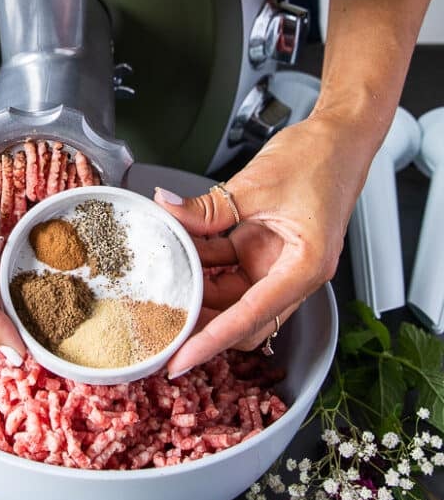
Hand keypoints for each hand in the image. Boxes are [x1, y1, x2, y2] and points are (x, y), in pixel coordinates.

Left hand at [154, 114, 370, 376]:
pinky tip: (180, 251)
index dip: (210, 342)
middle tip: (161, 326)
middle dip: (202, 324)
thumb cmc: (320, 159)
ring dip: (199, 289)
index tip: (180, 361)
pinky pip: (228, 266)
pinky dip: (204, 262)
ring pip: (230, 295)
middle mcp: (291, 273)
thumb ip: (208, 207)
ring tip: (162, 283)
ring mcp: (276, 263)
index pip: (249, 317)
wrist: (338, 137)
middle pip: (241, 318)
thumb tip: (168, 210)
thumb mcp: (255, 183)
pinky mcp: (264, 248)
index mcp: (303, 268)